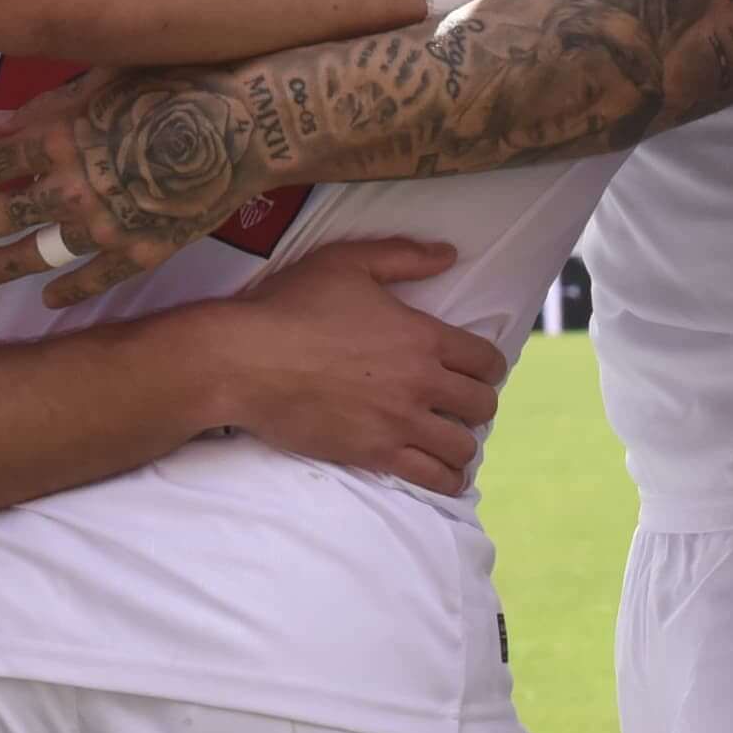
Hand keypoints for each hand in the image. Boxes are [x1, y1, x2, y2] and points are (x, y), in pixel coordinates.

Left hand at [0, 64, 251, 307]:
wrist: (246, 125)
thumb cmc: (176, 84)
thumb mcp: (104, 80)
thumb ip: (46, 105)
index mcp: (58, 138)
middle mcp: (71, 187)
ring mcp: (106, 226)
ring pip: (38, 253)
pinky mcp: (143, 251)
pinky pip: (95, 279)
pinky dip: (69, 291)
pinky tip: (48, 299)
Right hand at [186, 237, 504, 495]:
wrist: (245, 360)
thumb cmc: (291, 305)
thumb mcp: (346, 262)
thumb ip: (403, 256)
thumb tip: (449, 254)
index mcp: (420, 336)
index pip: (485, 360)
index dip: (488, 366)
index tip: (476, 369)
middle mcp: (419, 382)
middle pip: (482, 405)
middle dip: (478, 403)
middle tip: (459, 403)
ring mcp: (398, 423)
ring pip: (463, 446)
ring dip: (462, 443)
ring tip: (449, 437)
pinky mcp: (374, 454)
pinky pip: (432, 478)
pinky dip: (446, 478)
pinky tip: (442, 473)